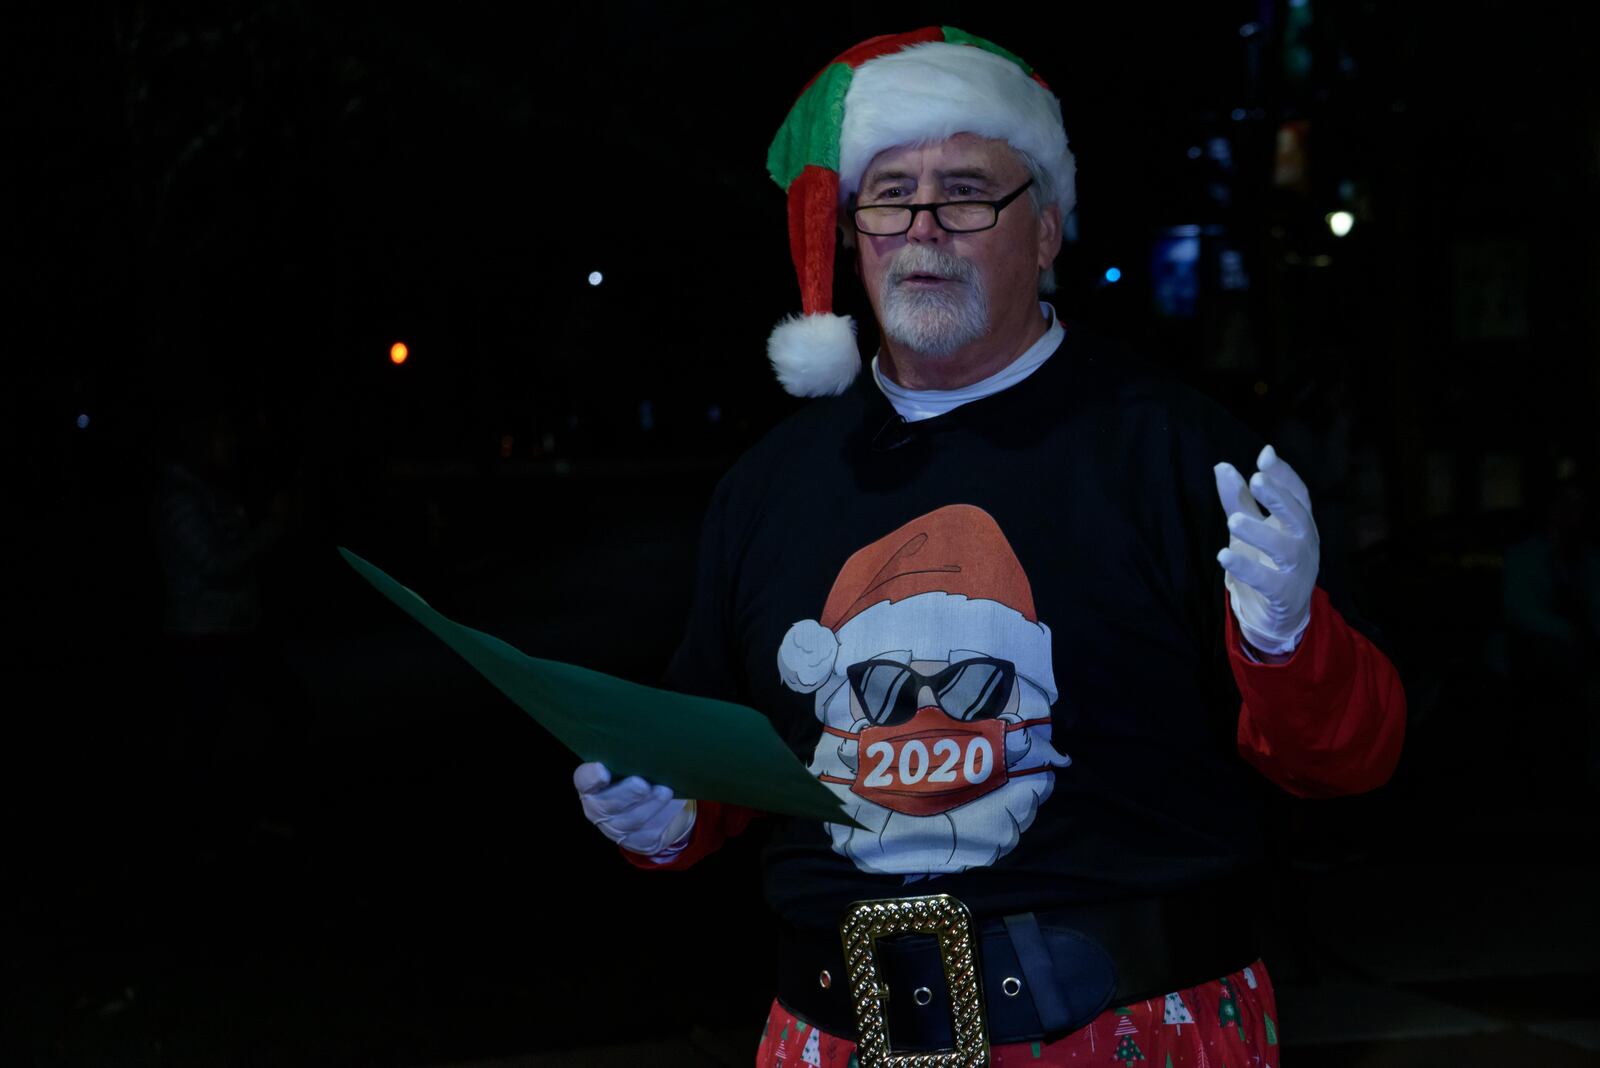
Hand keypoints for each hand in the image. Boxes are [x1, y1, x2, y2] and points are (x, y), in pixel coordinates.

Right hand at [573, 762, 695, 855]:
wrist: (659, 809)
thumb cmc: (643, 775)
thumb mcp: (634, 764)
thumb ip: (632, 756)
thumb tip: (646, 737)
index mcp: (592, 786)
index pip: (584, 779)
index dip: (591, 777)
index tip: (603, 770)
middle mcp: (599, 809)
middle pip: (607, 805)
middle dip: (626, 794)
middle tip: (642, 783)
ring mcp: (617, 829)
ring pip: (632, 820)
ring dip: (650, 805)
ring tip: (665, 792)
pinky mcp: (638, 841)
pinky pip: (649, 833)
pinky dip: (663, 817)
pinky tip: (672, 806)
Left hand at [1213, 445, 1319, 655]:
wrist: (1278, 615)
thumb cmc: (1266, 563)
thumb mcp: (1249, 527)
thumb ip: (1238, 499)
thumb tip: (1222, 465)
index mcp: (1298, 522)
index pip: (1297, 493)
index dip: (1283, 474)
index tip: (1265, 455)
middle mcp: (1304, 542)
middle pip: (1298, 515)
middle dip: (1278, 497)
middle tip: (1256, 480)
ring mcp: (1298, 569)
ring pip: (1285, 548)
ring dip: (1260, 533)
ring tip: (1232, 521)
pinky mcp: (1285, 594)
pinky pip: (1268, 582)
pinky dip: (1247, 569)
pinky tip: (1224, 556)